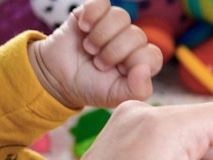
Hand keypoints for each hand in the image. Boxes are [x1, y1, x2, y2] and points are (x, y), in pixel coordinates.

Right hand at [28, 0, 161, 108]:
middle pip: (137, 35)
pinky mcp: (93, 13)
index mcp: (140, 63)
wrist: (58, 77)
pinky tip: (83, 27)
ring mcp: (112, 26)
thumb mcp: (115, 97)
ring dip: (102, 35)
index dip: (135, 62)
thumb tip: (145, 69)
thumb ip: (137, 90)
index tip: (119, 72)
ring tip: (90, 48)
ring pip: (121, 16)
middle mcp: (130, 42)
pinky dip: (92, 14)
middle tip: (98, 64)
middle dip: (114, 52)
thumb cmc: (91, 88)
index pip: (153, 55)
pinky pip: (102, 2)